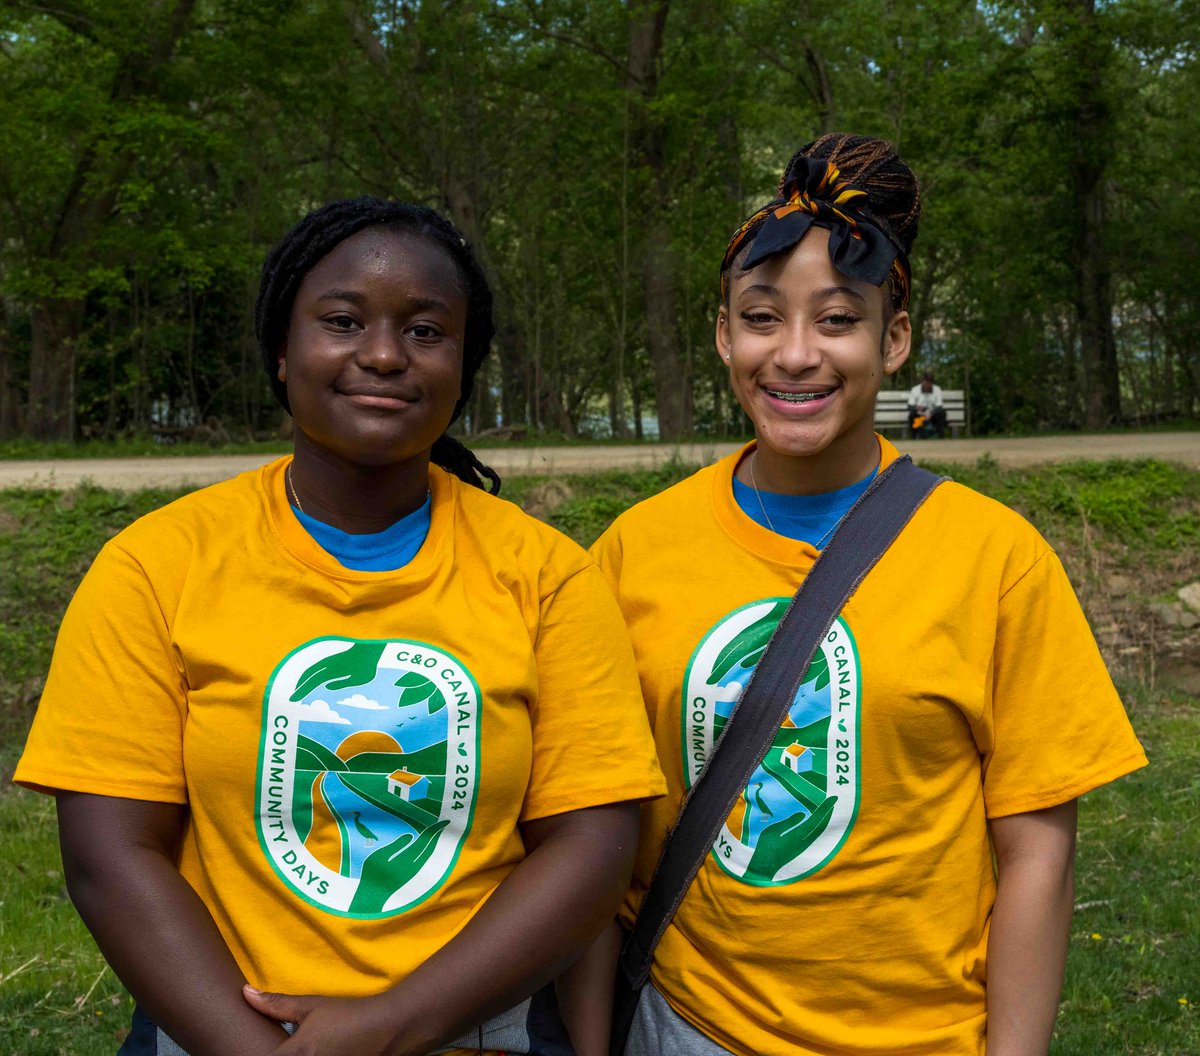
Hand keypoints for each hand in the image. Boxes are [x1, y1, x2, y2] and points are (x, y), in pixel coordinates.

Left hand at [243, 986, 405, 1055]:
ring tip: (303, 1049)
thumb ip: (277, 1004)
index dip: (253, 1053)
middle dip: (273, 1055)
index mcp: (296, 1055)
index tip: (252, 1046)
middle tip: (279, 1046)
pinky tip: (314, 1053)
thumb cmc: (348, 1014)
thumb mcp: (312, 1006)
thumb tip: (245, 992)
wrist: (388, 1027)